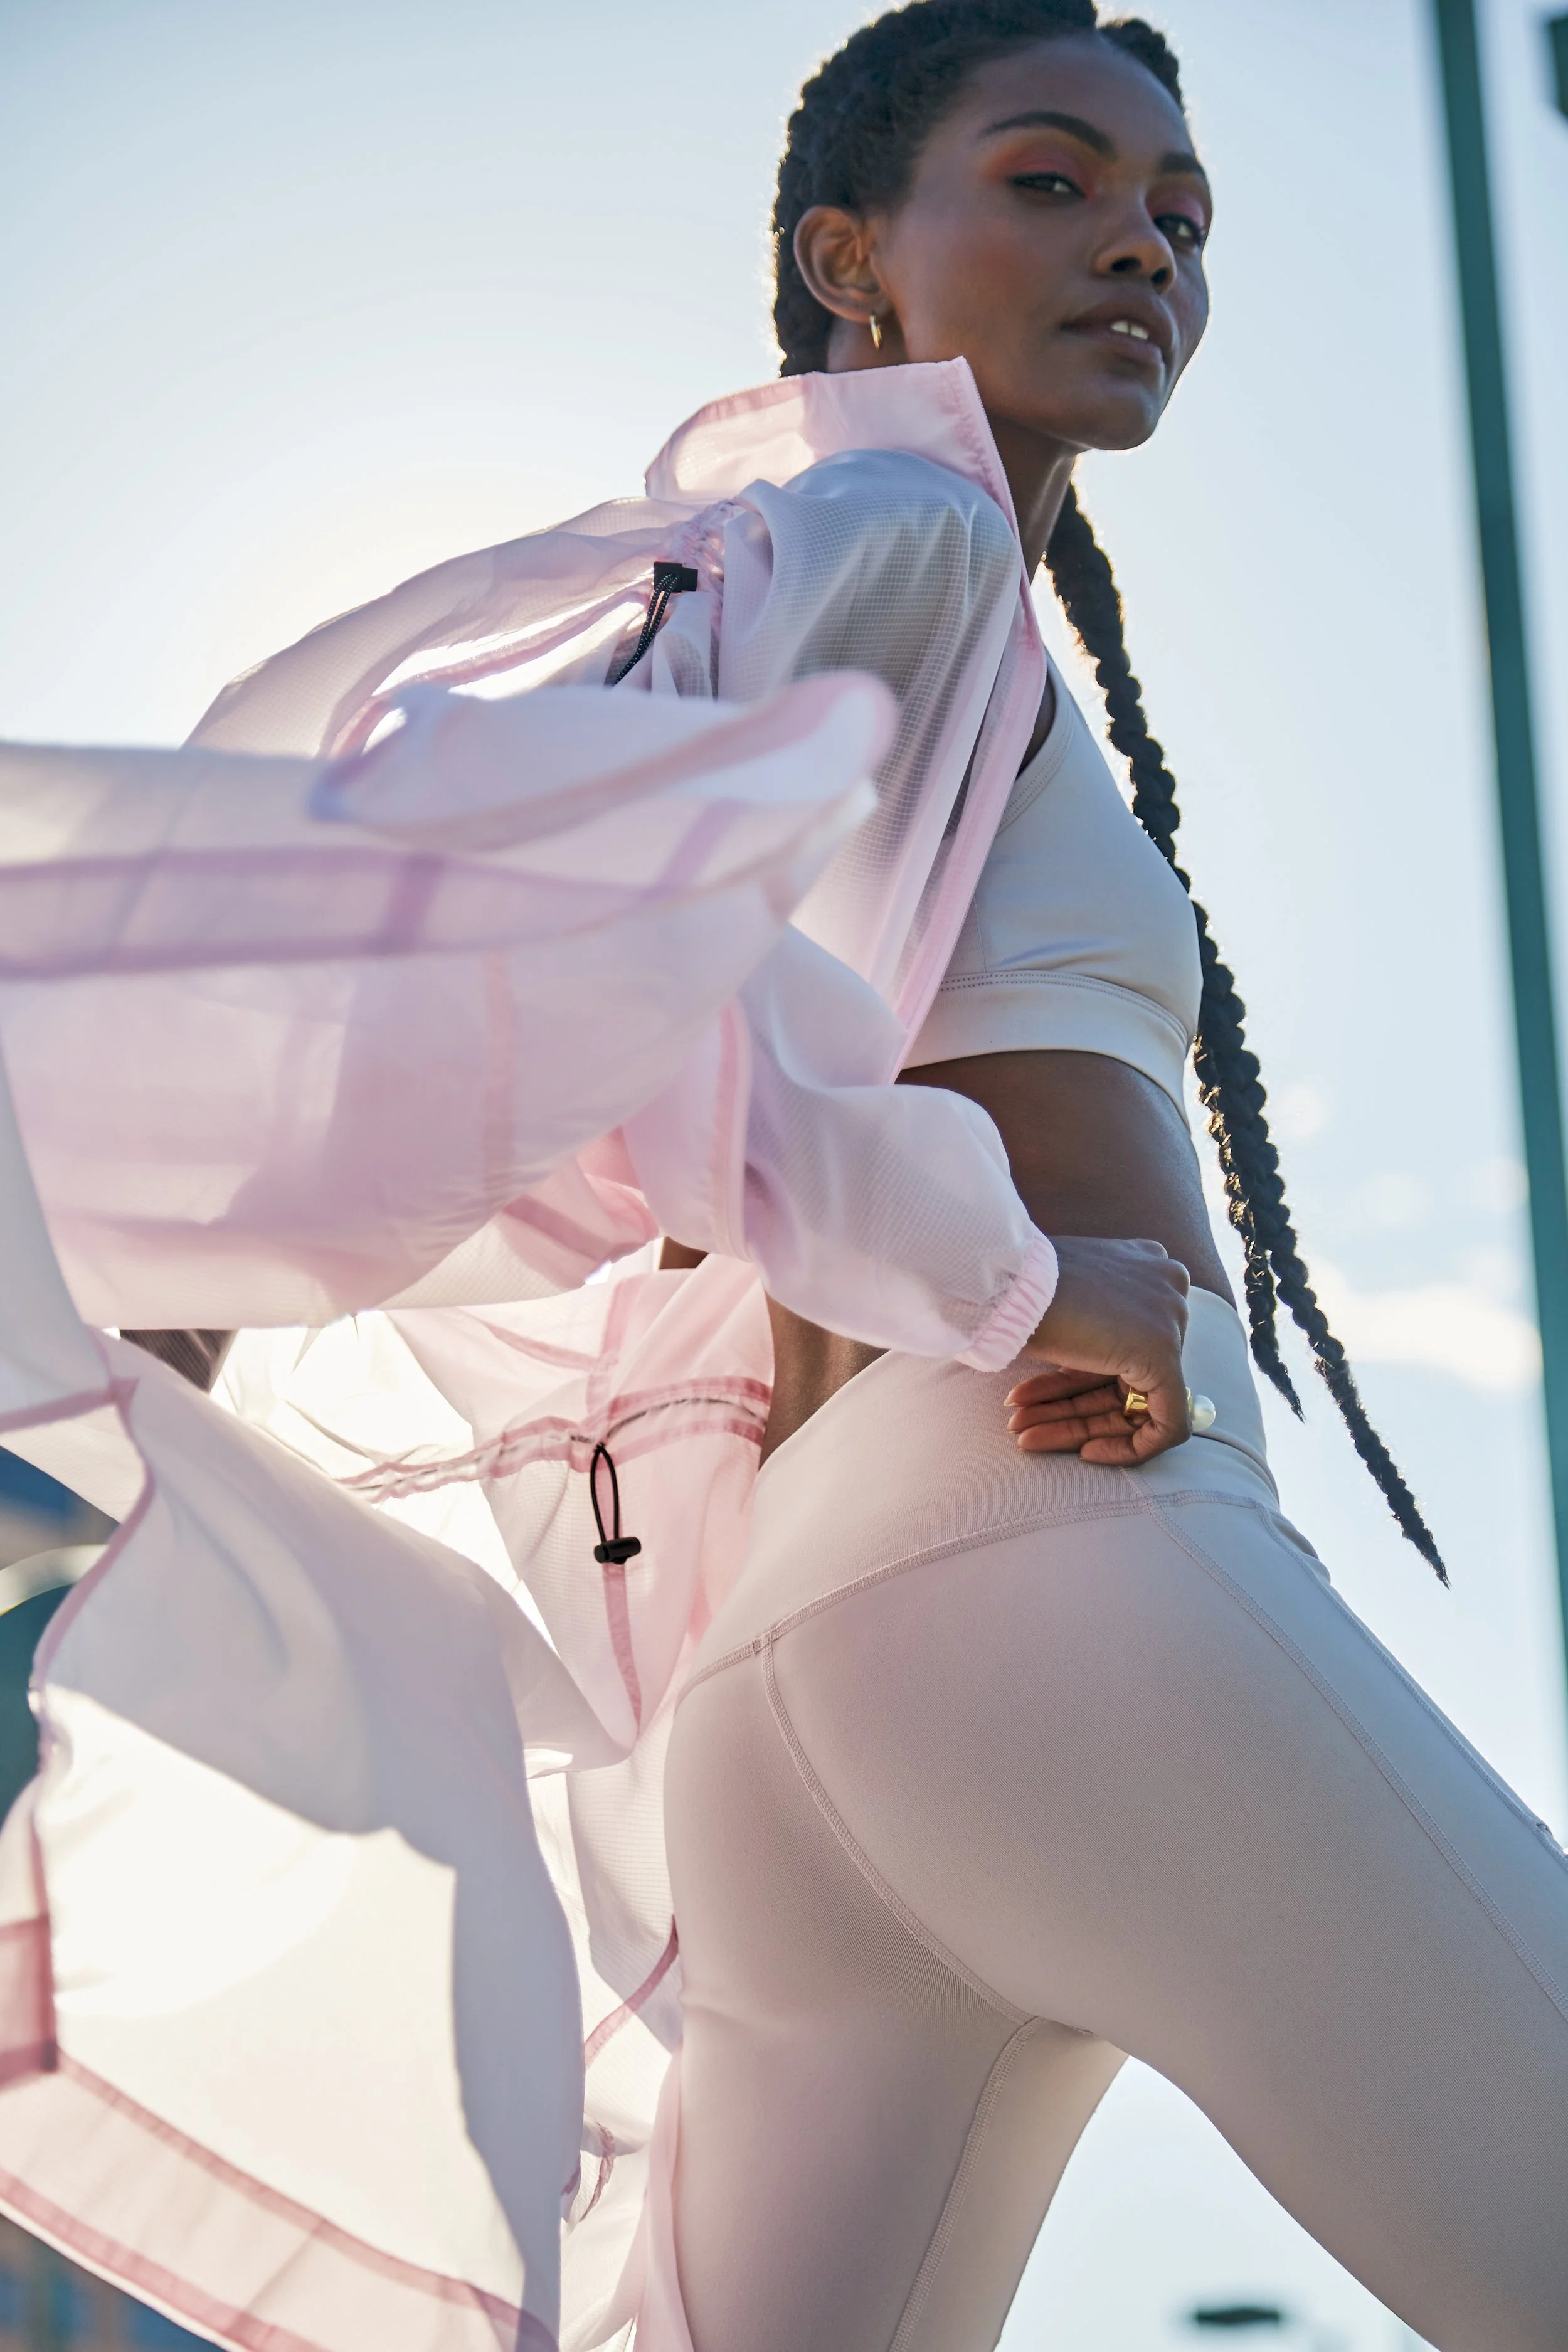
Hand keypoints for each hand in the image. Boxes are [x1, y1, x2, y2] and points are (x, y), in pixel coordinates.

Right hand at [1007, 1235, 1190, 1464]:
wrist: (1012, 1281)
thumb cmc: (1019, 1284)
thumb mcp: (1054, 1296)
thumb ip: (1078, 1321)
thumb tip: (1072, 1355)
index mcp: (1144, 1267)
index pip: (1117, 1342)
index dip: (1075, 1381)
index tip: (1040, 1396)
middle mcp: (1167, 1291)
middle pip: (1122, 1374)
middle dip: (1069, 1407)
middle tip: (1024, 1424)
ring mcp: (1170, 1321)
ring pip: (1131, 1400)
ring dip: (1077, 1426)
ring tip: (1027, 1438)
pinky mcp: (1166, 1356)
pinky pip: (1167, 1422)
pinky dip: (1131, 1446)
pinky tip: (1085, 1452)